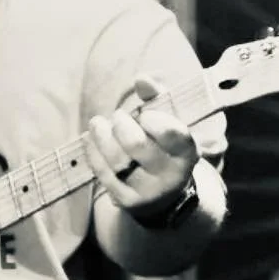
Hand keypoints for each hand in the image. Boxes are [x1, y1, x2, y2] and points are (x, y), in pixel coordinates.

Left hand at [86, 74, 198, 218]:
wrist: (164, 192)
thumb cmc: (164, 145)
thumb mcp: (169, 121)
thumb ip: (157, 97)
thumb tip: (141, 78)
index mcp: (187, 153)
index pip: (173, 134)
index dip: (153, 119)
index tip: (145, 115)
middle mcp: (170, 176)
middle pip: (137, 146)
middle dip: (121, 125)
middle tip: (118, 116)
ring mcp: (147, 191)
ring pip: (117, 161)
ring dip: (102, 136)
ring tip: (98, 123)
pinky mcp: (126, 200)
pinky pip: (103, 173)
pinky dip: (93, 152)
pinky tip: (91, 138)